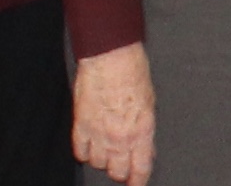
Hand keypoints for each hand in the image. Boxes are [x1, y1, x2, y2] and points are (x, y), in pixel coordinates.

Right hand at [71, 44, 153, 184]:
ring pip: (97, 164)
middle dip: (120, 170)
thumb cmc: (133, 74)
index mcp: (141, 132)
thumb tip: (145, 149)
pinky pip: (80, 152)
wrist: (110, 58)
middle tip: (122, 163)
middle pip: (117, 171)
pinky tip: (90, 144)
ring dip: (102, 159)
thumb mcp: (149, 106)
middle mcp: (120, 137)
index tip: (136, 183)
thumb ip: (145, 132)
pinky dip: (85, 151)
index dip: (138, 181)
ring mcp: (98, 133)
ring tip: (106, 148)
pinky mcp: (81, 126)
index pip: (140, 169)